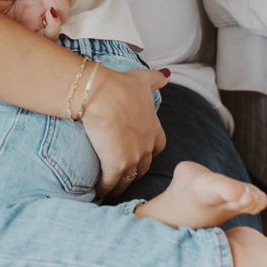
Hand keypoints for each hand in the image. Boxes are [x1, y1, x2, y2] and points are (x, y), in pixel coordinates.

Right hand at [80, 66, 169, 195]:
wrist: (101, 95)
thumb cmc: (119, 85)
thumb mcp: (141, 79)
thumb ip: (156, 79)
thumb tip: (168, 74)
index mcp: (154, 128)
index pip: (158, 147)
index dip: (150, 150)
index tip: (141, 151)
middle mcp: (146, 146)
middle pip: (144, 166)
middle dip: (136, 170)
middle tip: (124, 171)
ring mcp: (132, 158)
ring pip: (129, 179)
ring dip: (121, 185)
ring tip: (111, 189)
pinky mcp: (115, 166)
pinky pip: (111, 184)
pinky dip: (105, 188)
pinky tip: (98, 191)